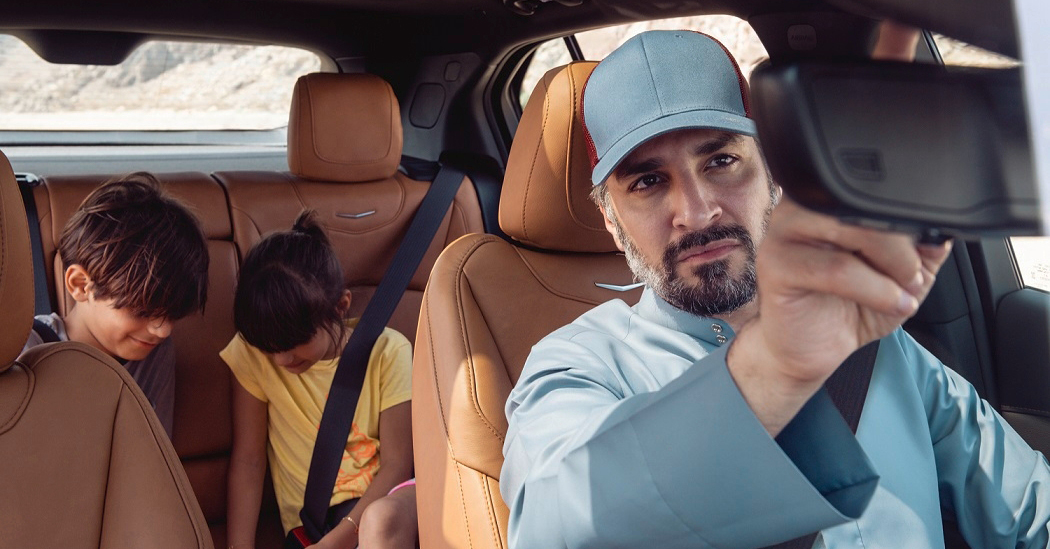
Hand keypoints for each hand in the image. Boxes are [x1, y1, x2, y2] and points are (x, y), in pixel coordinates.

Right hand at [729, 199, 951, 432]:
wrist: (806, 349)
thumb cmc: (846, 306)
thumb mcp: (900, 274)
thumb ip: (922, 246)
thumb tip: (943, 226)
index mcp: (827, 196)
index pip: (876, 187)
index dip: (912, 216)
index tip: (930, 248)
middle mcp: (800, 204)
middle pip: (863, 202)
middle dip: (904, 245)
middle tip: (915, 276)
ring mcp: (782, 232)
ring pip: (851, 232)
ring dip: (892, 267)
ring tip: (904, 291)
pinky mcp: (774, 264)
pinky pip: (836, 269)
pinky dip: (874, 290)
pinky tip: (890, 303)